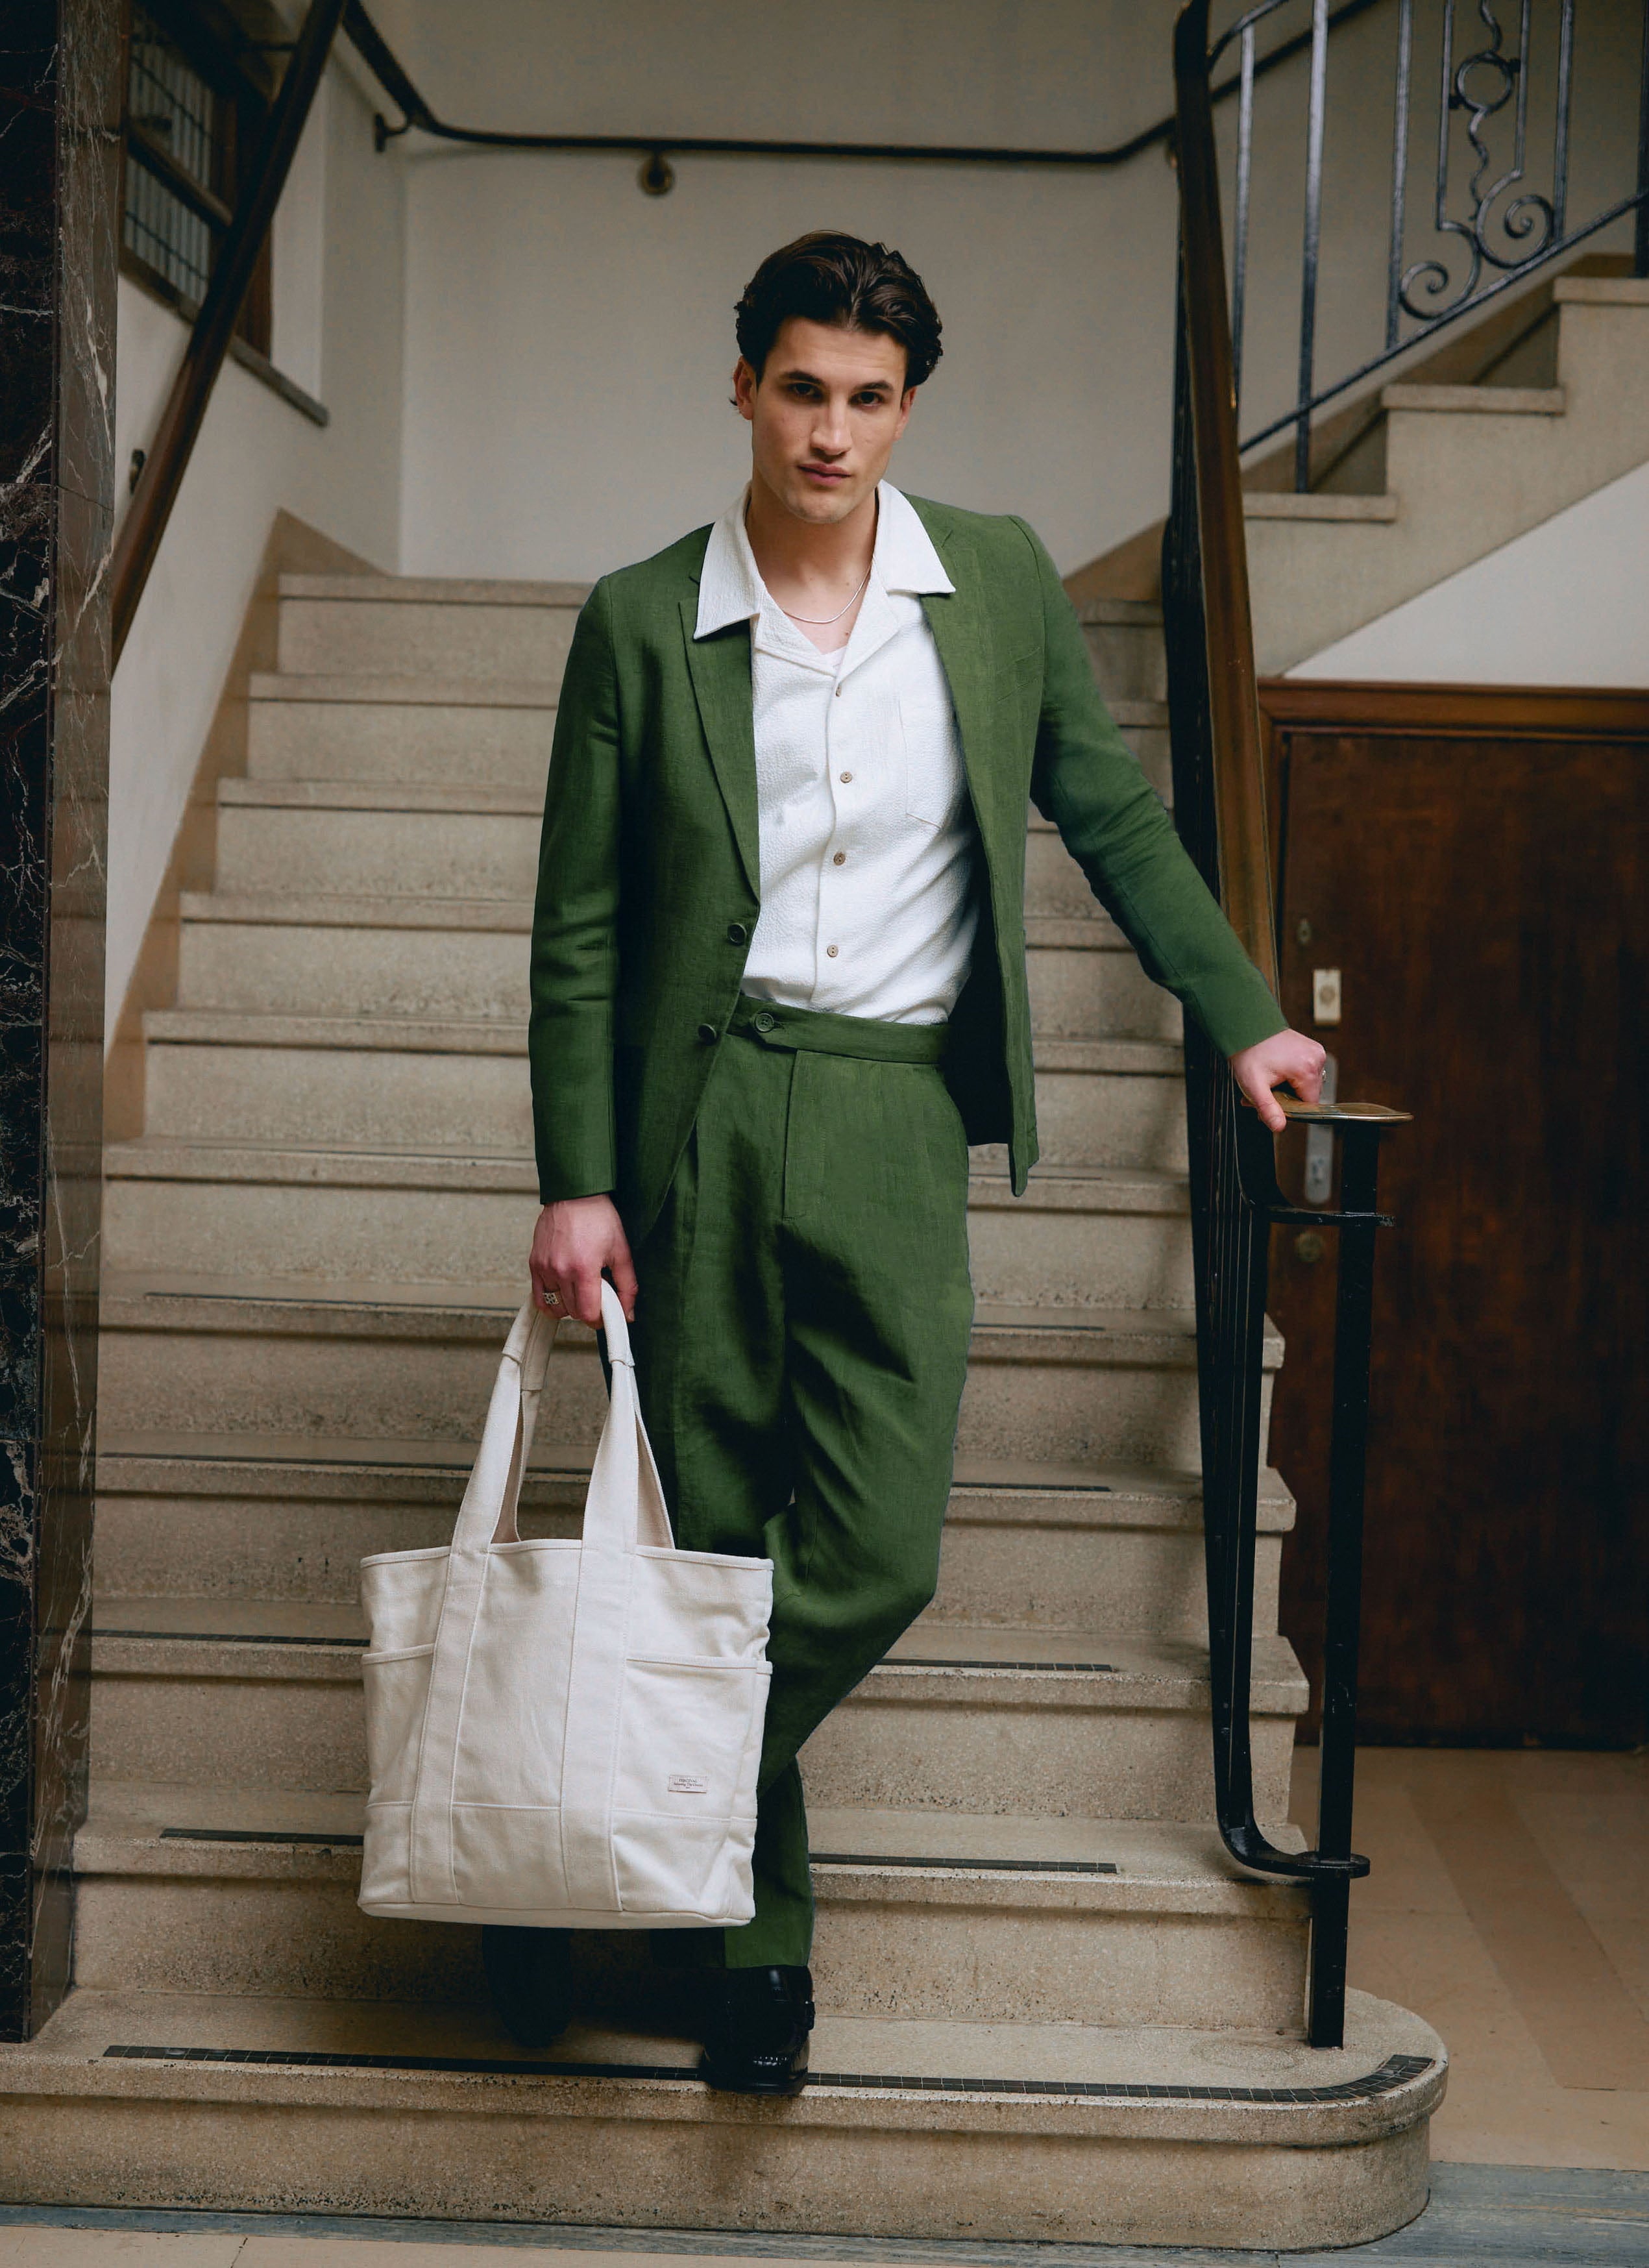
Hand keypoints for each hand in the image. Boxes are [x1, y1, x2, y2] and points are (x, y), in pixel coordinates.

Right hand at [529, 1195, 636, 1327]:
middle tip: (597, 1295)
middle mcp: (560, 1270)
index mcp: (583, 1268)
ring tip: (580, 1289)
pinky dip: (551, 1301)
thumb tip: (628, 1314)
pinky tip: (563, 1292)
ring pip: (555, 1306)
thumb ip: (627, 1286)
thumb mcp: (621, 1251)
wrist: (574, 1194)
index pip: (587, 1314)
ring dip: (569, 1306)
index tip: (605, 1313)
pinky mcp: (534, 1263)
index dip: (599, 1319)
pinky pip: (539, 1296)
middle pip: (572, 1312)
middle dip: (587, 1310)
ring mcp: (544, 1267)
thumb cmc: (599, 1218)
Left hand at [1229, 1028, 1326, 1133]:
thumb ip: (1268, 1109)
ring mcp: (1315, 1051)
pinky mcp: (1310, 1048)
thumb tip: (1278, 1127)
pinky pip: (1304, 1071)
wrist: (1246, 1028)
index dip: (1290, 1109)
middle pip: (1307, 1094)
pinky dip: (1290, 1076)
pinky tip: (1275, 1072)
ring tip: (1268, 1081)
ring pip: (1305, 1083)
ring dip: (1287, 1087)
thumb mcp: (1254, 1086)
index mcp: (1308, 1068)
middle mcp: (1316, 1058)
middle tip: (1264, 1092)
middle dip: (1285, 1097)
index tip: (1272, 1103)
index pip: (1309, 1104)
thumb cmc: (1249, 1053)